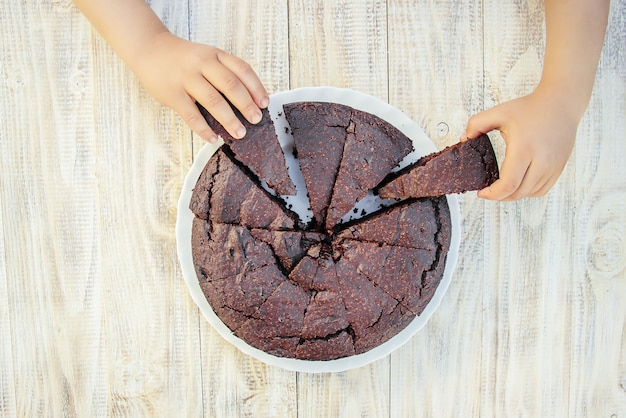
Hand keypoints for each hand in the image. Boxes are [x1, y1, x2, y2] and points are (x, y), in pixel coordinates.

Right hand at [131, 31, 268, 142]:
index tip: (265, 103)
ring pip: (213, 100)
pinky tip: (213, 138)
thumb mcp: (207, 57)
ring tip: (240, 133)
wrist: (149, 49)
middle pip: (230, 85)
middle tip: (256, 120)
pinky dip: (204, 129)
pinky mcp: (172, 93)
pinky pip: (191, 115)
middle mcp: (202, 63)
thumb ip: (224, 73)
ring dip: (229, 119)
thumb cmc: (183, 58)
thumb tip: (248, 101)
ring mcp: (186, 78)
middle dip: (246, 105)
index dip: (256, 87)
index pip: (242, 69)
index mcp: (215, 55)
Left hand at [462, 86, 579, 200]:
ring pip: (529, 194)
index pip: (508, 184)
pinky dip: (527, 192)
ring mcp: (552, 166)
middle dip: (499, 196)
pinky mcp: (558, 168)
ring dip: (513, 194)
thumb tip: (464, 139)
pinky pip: (541, 190)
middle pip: (517, 193)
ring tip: (502, 186)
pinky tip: (518, 183)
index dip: (493, 194)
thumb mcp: (499, 112)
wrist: (560, 103)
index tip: (482, 192)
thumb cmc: (530, 108)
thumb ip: (476, 124)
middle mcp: (541, 160)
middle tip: (489, 190)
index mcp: (523, 149)